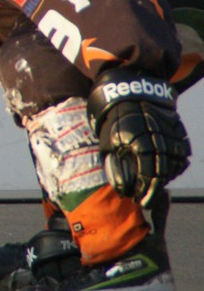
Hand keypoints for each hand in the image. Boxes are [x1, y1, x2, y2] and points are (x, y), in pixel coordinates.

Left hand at [87, 69, 191, 206]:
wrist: (127, 89)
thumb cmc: (112, 117)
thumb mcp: (107, 141)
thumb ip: (115, 165)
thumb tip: (123, 187)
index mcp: (139, 143)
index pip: (147, 175)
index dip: (143, 190)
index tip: (138, 200)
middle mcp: (159, 139)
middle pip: (163, 172)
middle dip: (154, 188)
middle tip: (145, 198)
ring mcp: (171, 134)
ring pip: (175, 163)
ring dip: (165, 177)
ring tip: (153, 183)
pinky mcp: (178, 129)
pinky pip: (182, 152)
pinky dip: (175, 164)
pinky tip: (164, 170)